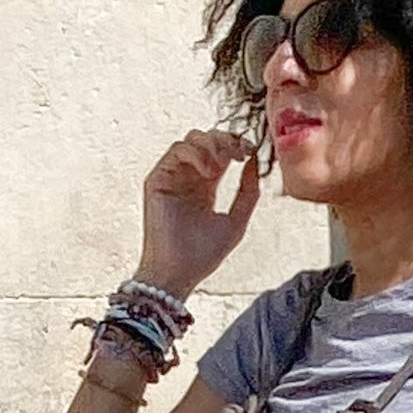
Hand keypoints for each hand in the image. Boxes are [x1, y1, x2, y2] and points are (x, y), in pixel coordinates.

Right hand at [137, 128, 260, 299]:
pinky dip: (196, 153)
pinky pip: (176, 150)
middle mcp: (188, 178)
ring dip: (211, 144)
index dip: (236, 145)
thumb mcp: (237, 221)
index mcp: (205, 186)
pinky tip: (209, 171)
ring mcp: (172, 177)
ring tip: (222, 165)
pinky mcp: (158, 179)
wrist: (179, 272)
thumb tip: (254, 161)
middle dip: (225, 140)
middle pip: (206, 139)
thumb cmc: (204, 254)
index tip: (250, 150)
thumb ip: (248, 192)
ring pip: (191, 140)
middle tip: (238, 152)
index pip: (220, 152)